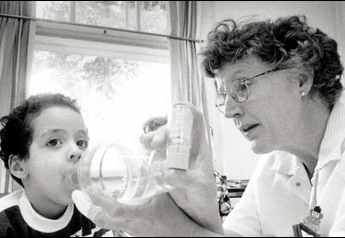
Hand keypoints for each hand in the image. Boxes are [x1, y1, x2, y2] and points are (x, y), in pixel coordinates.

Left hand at [72, 188, 200, 235]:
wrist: (184, 237)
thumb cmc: (177, 218)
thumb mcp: (166, 195)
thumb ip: (156, 178)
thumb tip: (147, 163)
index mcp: (136, 215)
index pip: (110, 208)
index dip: (96, 199)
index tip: (87, 188)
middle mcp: (129, 226)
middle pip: (100, 220)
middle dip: (85, 207)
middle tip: (76, 195)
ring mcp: (130, 232)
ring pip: (106, 224)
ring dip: (95, 212)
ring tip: (89, 200)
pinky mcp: (134, 234)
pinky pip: (115, 226)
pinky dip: (107, 216)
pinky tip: (110, 207)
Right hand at [140, 102, 223, 233]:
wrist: (196, 214)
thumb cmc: (202, 198)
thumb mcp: (196, 187)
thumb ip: (183, 179)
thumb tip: (168, 171)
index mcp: (200, 148)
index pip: (196, 121)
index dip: (188, 110)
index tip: (176, 106)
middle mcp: (188, 148)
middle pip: (175, 128)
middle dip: (162, 129)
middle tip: (152, 143)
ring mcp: (176, 156)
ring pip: (164, 138)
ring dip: (152, 136)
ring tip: (143, 142)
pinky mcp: (166, 164)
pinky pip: (156, 150)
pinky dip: (148, 146)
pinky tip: (142, 148)